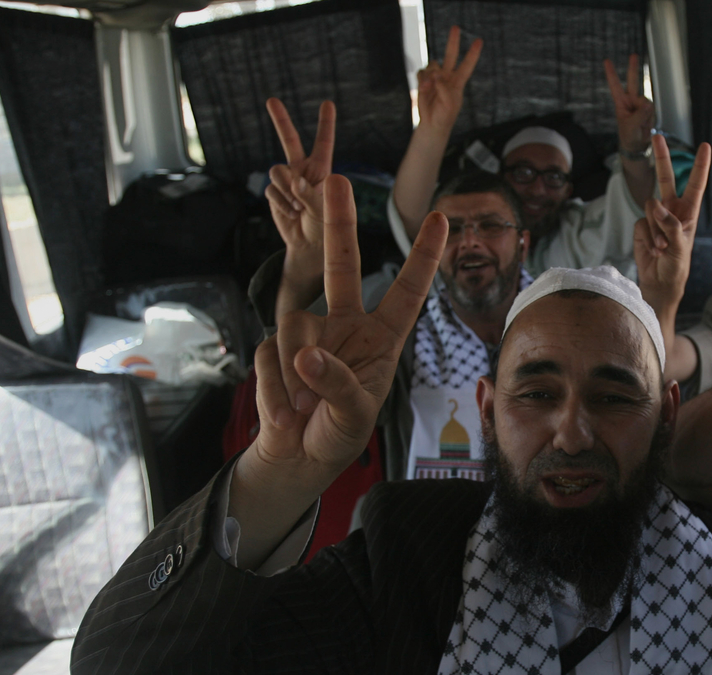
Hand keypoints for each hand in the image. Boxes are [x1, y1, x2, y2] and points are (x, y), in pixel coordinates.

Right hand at [252, 175, 444, 482]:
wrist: (297, 458)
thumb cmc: (339, 434)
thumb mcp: (354, 415)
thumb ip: (337, 384)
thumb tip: (306, 353)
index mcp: (383, 338)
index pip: (407, 292)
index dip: (423, 258)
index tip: (441, 218)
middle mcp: (347, 326)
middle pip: (342, 267)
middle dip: (339, 224)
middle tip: (335, 180)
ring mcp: (309, 333)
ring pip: (295, 328)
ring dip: (295, 378)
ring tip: (301, 413)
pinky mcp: (275, 348)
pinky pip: (270, 357)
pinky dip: (275, 392)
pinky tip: (284, 417)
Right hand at [265, 98, 334, 262]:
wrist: (309, 245)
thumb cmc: (325, 227)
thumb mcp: (325, 211)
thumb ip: (310, 195)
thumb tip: (294, 181)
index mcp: (322, 171)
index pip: (323, 144)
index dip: (325, 124)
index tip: (327, 103)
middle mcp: (303, 171)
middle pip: (289, 141)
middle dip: (280, 120)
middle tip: (271, 99)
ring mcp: (287, 181)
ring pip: (277, 172)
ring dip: (286, 189)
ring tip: (299, 208)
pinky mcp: (274, 193)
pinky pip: (271, 191)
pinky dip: (281, 204)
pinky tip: (291, 213)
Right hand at [417, 26, 481, 131]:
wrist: (432, 124)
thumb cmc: (445, 116)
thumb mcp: (449, 105)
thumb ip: (445, 89)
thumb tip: (437, 75)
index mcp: (458, 83)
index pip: (467, 65)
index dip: (473, 54)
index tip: (479, 41)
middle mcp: (447, 77)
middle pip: (451, 55)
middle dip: (453, 41)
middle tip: (456, 27)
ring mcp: (435, 77)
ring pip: (433, 65)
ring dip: (430, 75)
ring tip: (428, 88)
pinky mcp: (424, 80)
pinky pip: (422, 72)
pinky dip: (422, 79)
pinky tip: (424, 89)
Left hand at [605, 54, 655, 153]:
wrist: (637, 144)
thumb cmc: (629, 136)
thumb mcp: (631, 127)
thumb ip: (639, 115)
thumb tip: (649, 103)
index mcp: (621, 103)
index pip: (615, 86)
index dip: (611, 74)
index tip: (606, 61)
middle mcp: (631, 100)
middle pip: (633, 81)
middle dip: (633, 68)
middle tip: (633, 55)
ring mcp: (641, 104)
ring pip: (647, 102)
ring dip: (645, 115)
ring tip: (640, 125)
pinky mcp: (649, 109)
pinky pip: (653, 110)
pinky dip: (650, 118)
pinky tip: (646, 124)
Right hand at [634, 134, 710, 311]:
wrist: (659, 282)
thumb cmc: (677, 266)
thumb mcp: (681, 247)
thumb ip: (670, 225)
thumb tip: (656, 205)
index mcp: (689, 213)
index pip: (695, 184)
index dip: (700, 166)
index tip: (704, 146)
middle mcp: (672, 210)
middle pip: (665, 178)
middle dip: (662, 157)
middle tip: (656, 136)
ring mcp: (655, 217)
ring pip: (651, 207)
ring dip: (657, 230)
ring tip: (663, 247)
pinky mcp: (642, 226)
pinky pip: (642, 222)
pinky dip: (648, 237)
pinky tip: (654, 249)